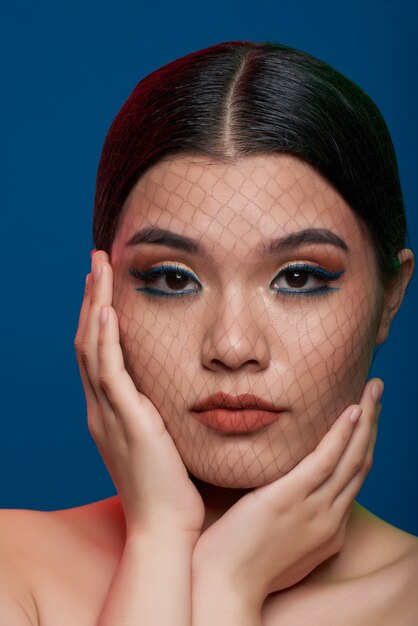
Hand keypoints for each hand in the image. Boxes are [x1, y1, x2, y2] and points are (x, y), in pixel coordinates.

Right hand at [74, 251, 204, 540]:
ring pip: (92, 349)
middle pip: (88, 341)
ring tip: (98, 268)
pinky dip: (104, 340)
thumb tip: (185, 386)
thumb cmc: (172, 486)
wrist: (167, 528)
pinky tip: (106, 310)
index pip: (98, 352)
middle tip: (97, 260)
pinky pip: (109, 374)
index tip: (106, 284)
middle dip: (91, 298)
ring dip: (93, 305)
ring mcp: (109, 415)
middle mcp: (101, 408)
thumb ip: (163, 410)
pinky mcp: (125, 422)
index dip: (98, 315)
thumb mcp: (164, 438)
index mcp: (111, 411)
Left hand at [191, 380, 381, 608]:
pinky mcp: (289, 499)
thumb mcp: (282, 543)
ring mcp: (313, 510)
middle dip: (372, 426)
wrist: (225, 588)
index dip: (362, 446)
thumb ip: (294, 517)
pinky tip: (350, 411)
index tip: (364, 420)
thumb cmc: (243, 564)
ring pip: (351, 458)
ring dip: (366, 420)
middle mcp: (330, 519)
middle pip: (360, 464)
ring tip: (372, 390)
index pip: (353, 481)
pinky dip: (341, 434)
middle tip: (376, 394)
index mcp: (329, 530)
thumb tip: (288, 492)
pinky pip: (325, 460)